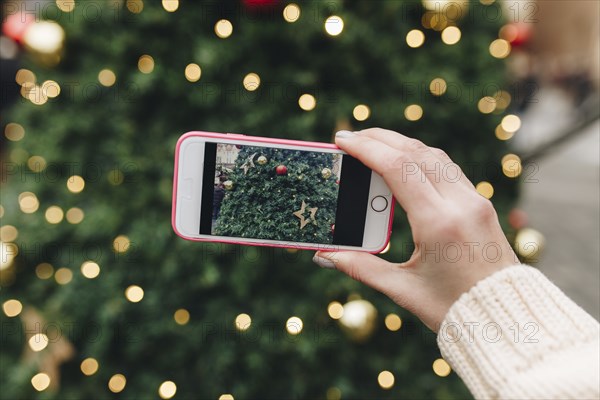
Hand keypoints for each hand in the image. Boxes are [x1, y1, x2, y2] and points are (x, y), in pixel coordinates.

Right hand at [313, 128, 518, 330]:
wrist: (506, 317)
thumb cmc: (454, 308)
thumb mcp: (403, 289)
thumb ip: (361, 268)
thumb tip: (326, 255)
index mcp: (438, 223)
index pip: (397, 168)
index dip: (366, 149)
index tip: (342, 140)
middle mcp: (460, 204)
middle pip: (415, 153)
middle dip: (379, 138)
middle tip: (350, 138)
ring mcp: (474, 200)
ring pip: (434, 155)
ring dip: (400, 144)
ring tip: (373, 144)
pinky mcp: (480, 204)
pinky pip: (447, 168)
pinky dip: (420, 157)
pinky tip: (403, 162)